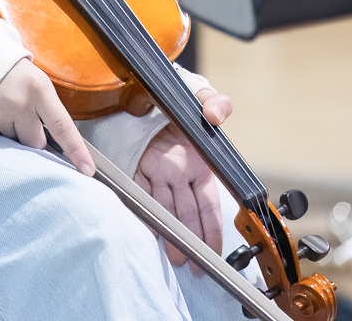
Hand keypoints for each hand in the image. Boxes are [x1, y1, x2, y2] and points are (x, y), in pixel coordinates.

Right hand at [0, 58, 94, 175]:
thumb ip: (43, 110)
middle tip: (18, 117)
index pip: (62, 126)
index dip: (76, 150)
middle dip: (30, 137)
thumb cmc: (7, 71)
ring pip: (12, 145)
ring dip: (7, 135)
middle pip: (36, 143)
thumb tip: (52, 148)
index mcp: (38, 88)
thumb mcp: (33, 81)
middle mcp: (18, 102)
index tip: (87, 171)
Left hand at [135, 84, 234, 267]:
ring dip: (170, 232)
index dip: (214, 228)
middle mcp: (178, 172)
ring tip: (175, 257)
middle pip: (187, 212)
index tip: (216, 250)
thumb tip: (216, 114)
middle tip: (193, 265)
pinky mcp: (135, 164)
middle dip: (191, 240)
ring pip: (165, 207)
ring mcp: (157, 170)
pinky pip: (139, 191)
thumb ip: (215, 102)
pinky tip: (148, 230)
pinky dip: (143, 211)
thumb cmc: (179, 96)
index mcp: (198, 163)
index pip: (209, 204)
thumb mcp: (200, 96)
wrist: (146, 85)